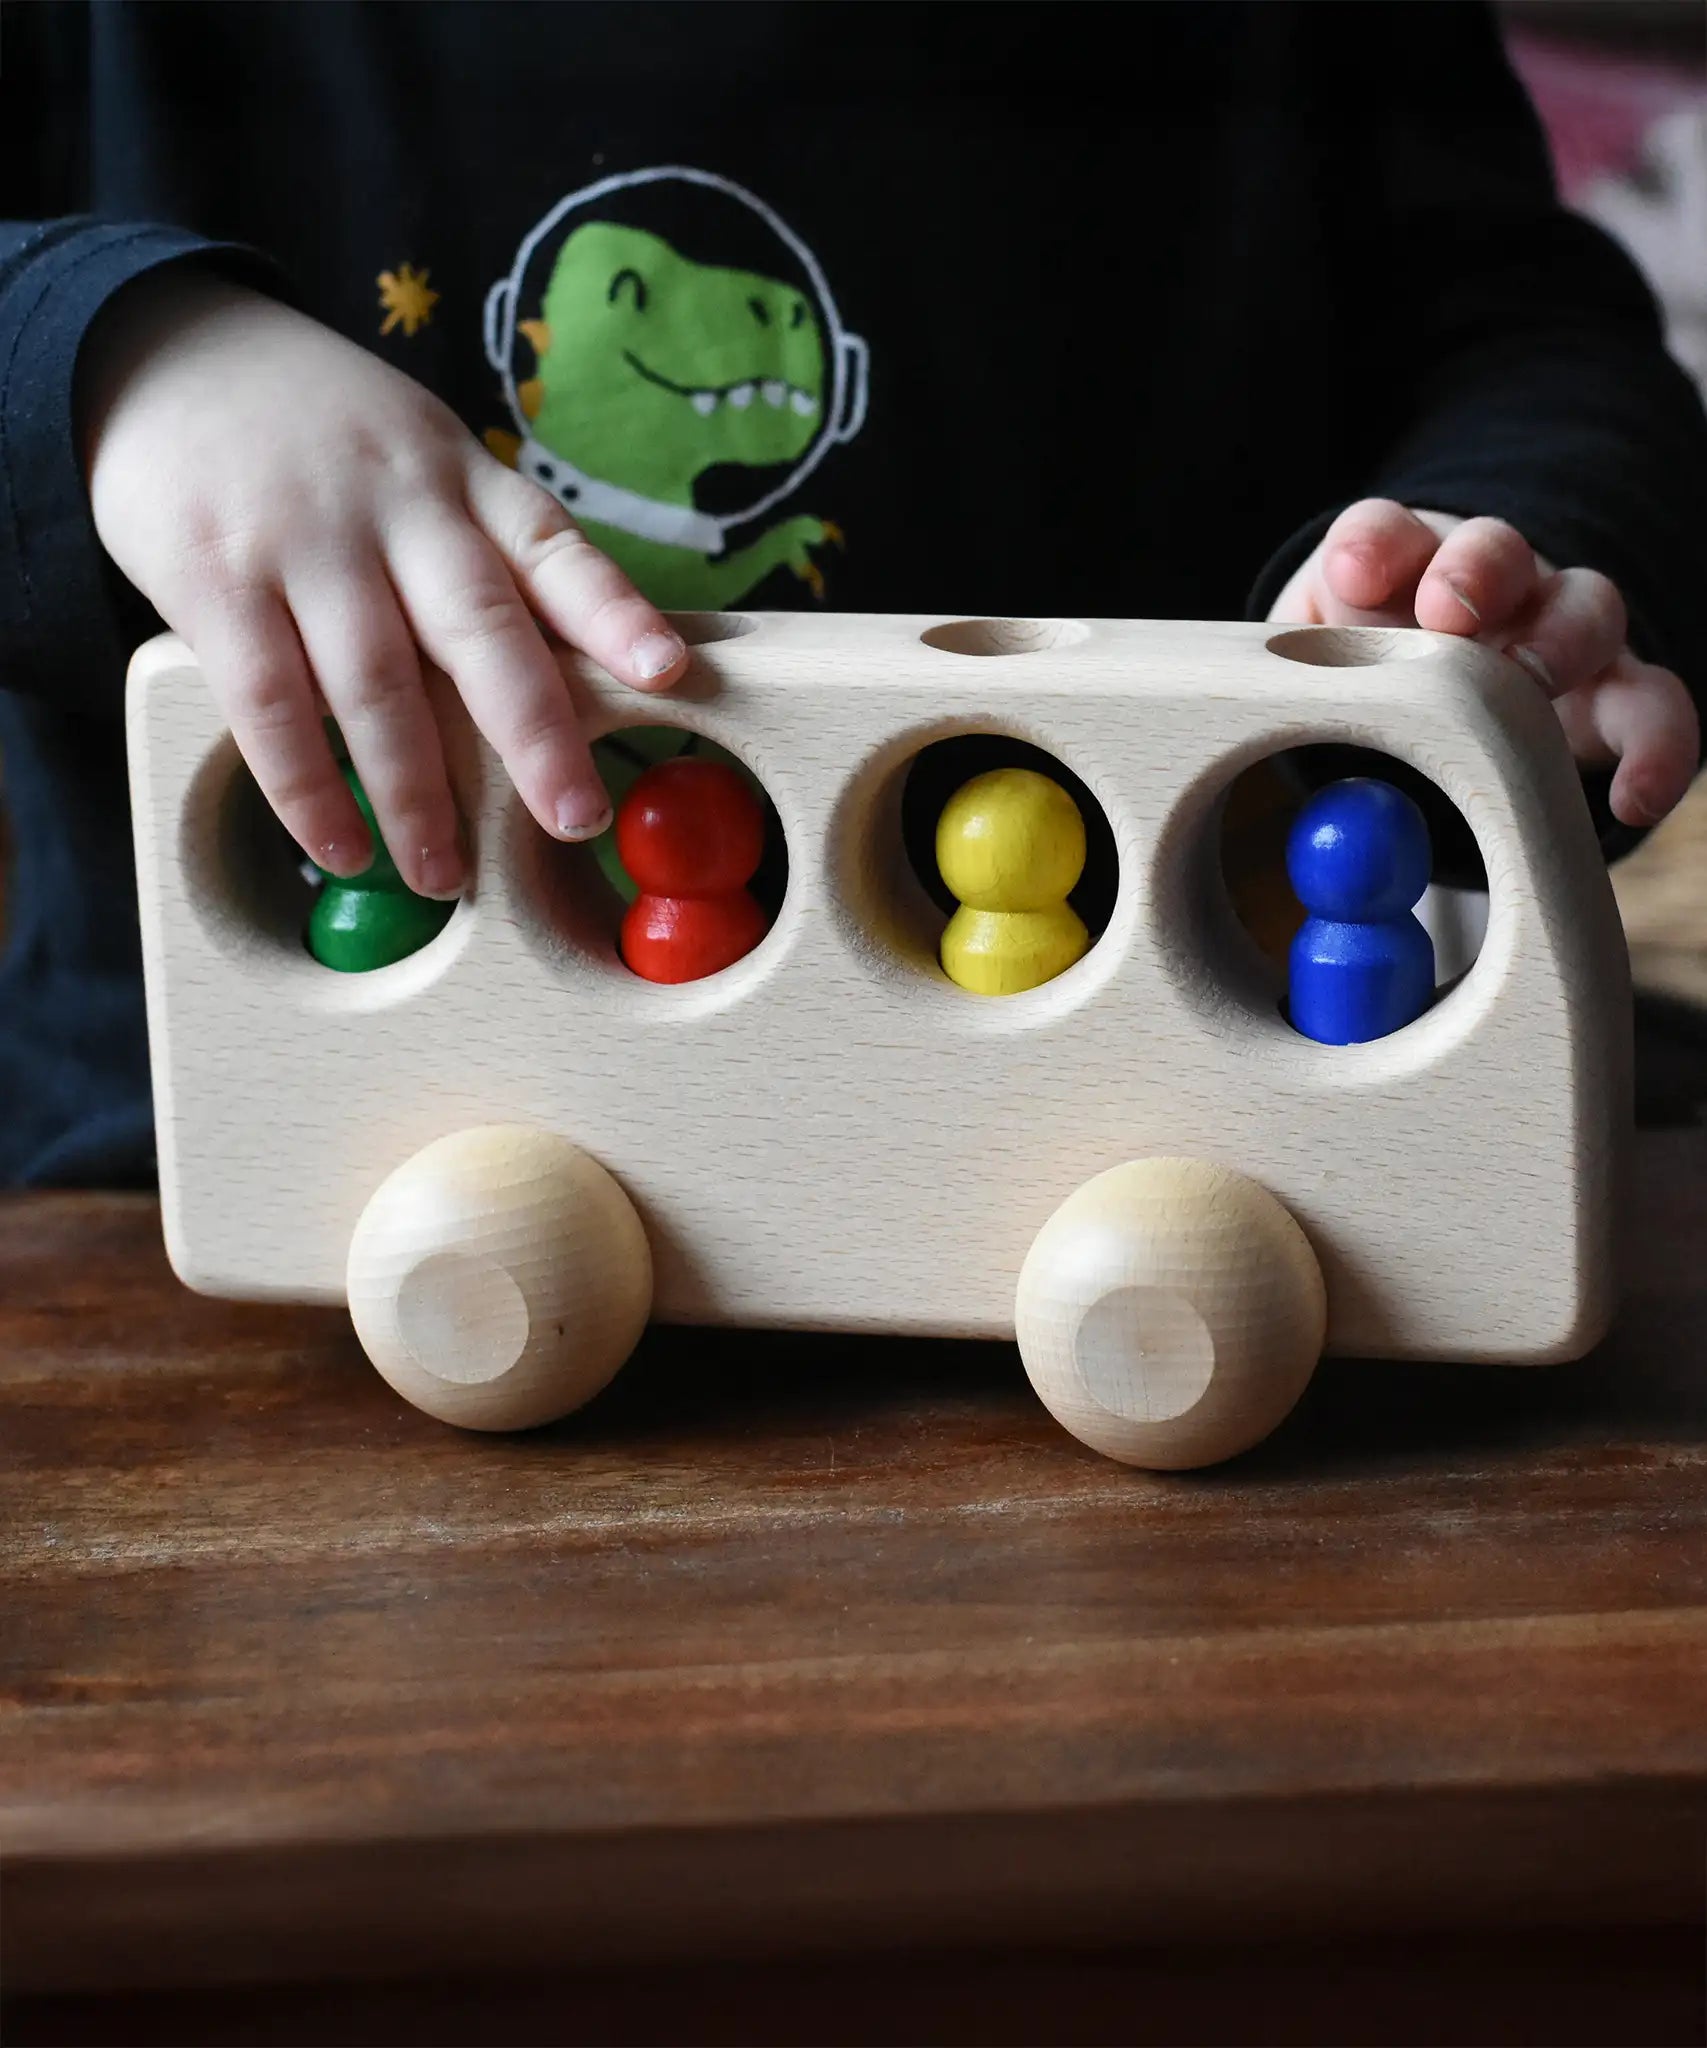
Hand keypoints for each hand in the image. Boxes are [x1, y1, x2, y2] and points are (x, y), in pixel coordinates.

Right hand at [83, 272, 689, 895]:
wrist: (165, 354)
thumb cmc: (326, 444)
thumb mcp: (425, 464)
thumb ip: (489, 557)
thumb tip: (582, 679)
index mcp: (465, 484)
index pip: (554, 548)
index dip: (613, 612)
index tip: (666, 668)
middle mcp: (398, 509)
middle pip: (479, 628)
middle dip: (536, 734)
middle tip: (575, 820)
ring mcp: (304, 544)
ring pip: (377, 685)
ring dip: (417, 795)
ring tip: (445, 875)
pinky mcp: (214, 581)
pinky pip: (271, 704)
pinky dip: (309, 789)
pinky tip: (343, 848)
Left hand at [1267, 499, 1697, 828]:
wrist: (1440, 691)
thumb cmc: (1369, 670)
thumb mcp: (1315, 669)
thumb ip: (1294, 685)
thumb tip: (1241, 734)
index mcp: (1398, 569)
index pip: (1385, 534)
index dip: (1372, 548)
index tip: (1352, 574)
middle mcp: (1487, 584)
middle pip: (1495, 551)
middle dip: (1471, 573)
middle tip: (1447, 611)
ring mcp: (1557, 630)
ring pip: (1585, 605)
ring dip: (1559, 637)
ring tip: (1531, 681)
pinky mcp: (1613, 692)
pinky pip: (1654, 706)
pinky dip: (1655, 748)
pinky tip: (1630, 796)